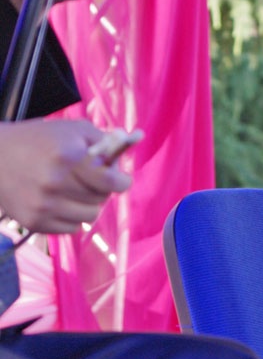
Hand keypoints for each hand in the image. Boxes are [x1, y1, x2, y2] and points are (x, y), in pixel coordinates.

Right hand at [0, 120, 131, 233]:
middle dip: (103, 189)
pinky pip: (71, 228)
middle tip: (92, 179)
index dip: (121, 181)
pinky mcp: (33, 221)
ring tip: (77, 190)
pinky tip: (62, 201)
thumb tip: (134, 142)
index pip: (112, 182)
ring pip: (89, 216)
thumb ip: (105, 140)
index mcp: (69, 158)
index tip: (120, 179)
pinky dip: (72, 217)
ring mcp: (42, 205)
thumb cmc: (39, 139)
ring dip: (89, 204)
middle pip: (102, 199)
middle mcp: (55, 184)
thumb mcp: (74, 130)